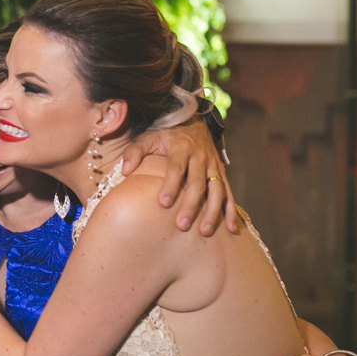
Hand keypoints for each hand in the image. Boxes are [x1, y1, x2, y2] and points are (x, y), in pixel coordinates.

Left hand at [121, 119, 236, 235]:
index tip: (163, 203)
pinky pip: (229, 193)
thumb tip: (125, 171)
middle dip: (190, 205)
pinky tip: (230, 228)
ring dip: (212, 212)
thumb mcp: (148, 137)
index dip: (171, 185)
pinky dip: (231, 210)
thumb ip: (134, 152)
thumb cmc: (166, 135)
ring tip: (204, 231)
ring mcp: (213, 166)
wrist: (193, 123)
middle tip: (181, 225)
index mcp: (181, 148)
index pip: (176, 168)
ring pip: (217, 190)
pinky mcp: (221, 173)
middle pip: (198, 183)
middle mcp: (200, 157)